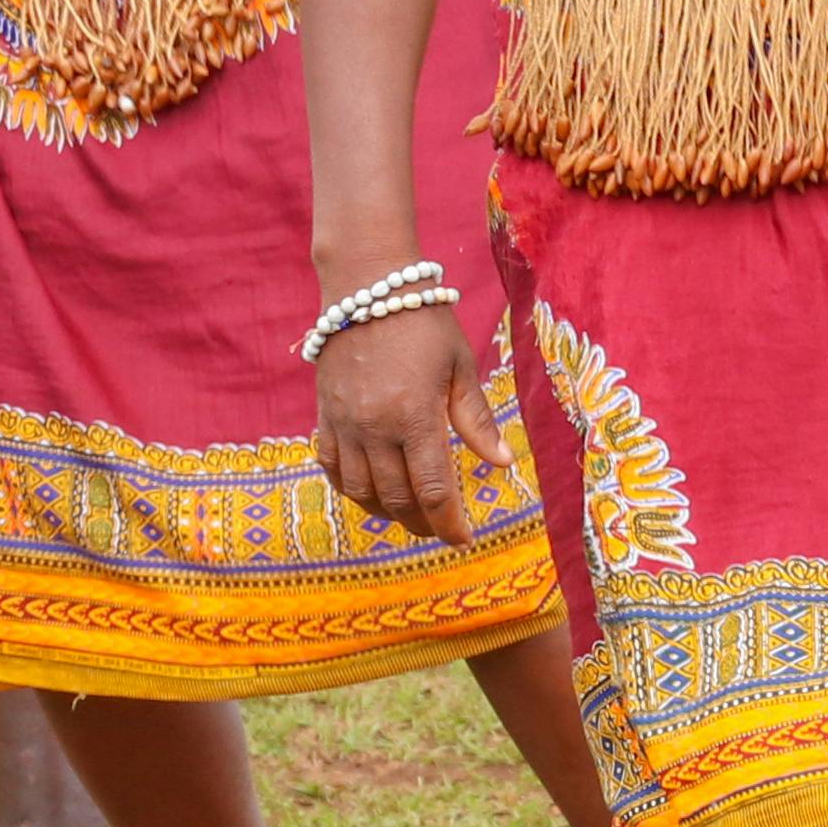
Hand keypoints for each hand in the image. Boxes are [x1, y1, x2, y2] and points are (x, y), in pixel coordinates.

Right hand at [314, 297, 501, 540]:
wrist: (367, 287)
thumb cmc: (423, 323)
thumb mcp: (459, 366)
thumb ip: (476, 419)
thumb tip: (502, 463)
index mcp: (415, 416)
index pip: (433, 490)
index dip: (449, 524)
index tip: (463, 538)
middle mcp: (375, 427)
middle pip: (397, 499)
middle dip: (422, 523)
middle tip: (441, 528)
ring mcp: (344, 424)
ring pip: (361, 491)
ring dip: (387, 512)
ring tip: (411, 515)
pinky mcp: (324, 416)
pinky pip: (331, 467)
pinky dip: (350, 488)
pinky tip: (371, 492)